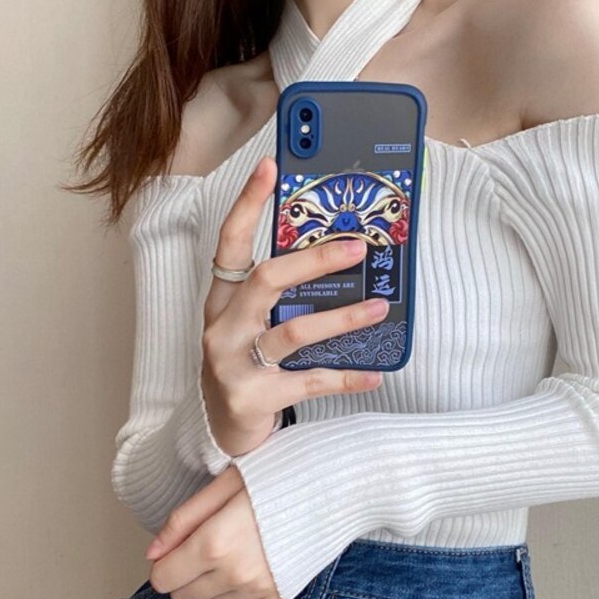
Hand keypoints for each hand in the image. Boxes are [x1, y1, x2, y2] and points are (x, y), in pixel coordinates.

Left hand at [145, 465, 280, 598]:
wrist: (329, 486)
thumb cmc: (275, 477)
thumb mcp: (223, 484)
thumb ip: (182, 520)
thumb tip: (152, 553)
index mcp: (213, 542)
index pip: (162, 578)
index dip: (164, 561)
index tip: (178, 546)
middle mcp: (233, 573)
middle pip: (181, 596)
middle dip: (183, 574)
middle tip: (203, 547)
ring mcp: (257, 589)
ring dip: (207, 588)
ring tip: (227, 558)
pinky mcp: (277, 597)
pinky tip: (237, 586)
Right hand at [201, 155, 389, 457]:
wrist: (219, 431)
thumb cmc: (244, 367)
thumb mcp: (250, 327)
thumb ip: (277, 299)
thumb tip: (335, 261)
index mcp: (221, 302)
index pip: (230, 244)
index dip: (247, 204)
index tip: (270, 167)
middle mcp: (222, 327)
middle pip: (266, 280)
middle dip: (314, 261)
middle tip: (358, 249)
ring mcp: (233, 363)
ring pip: (293, 331)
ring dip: (342, 318)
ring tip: (379, 307)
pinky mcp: (253, 397)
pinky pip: (308, 381)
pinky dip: (345, 377)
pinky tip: (374, 373)